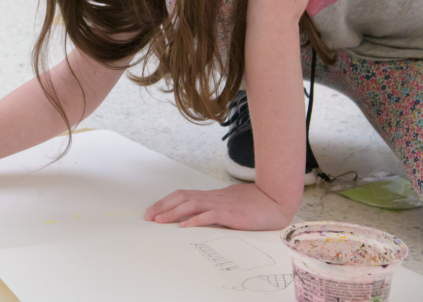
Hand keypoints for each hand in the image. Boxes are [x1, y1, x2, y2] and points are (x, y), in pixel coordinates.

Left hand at [144, 183, 294, 230]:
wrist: (274, 200)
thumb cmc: (251, 204)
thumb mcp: (226, 205)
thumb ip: (211, 208)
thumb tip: (194, 216)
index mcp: (210, 196)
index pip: (182, 195)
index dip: (165, 202)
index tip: (151, 211)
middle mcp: (212, 198)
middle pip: (181, 198)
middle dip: (162, 207)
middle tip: (148, 217)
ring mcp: (221, 205)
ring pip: (192, 205)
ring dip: (173, 213)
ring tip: (160, 220)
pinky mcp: (231, 214)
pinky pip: (210, 216)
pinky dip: (196, 220)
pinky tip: (185, 226)